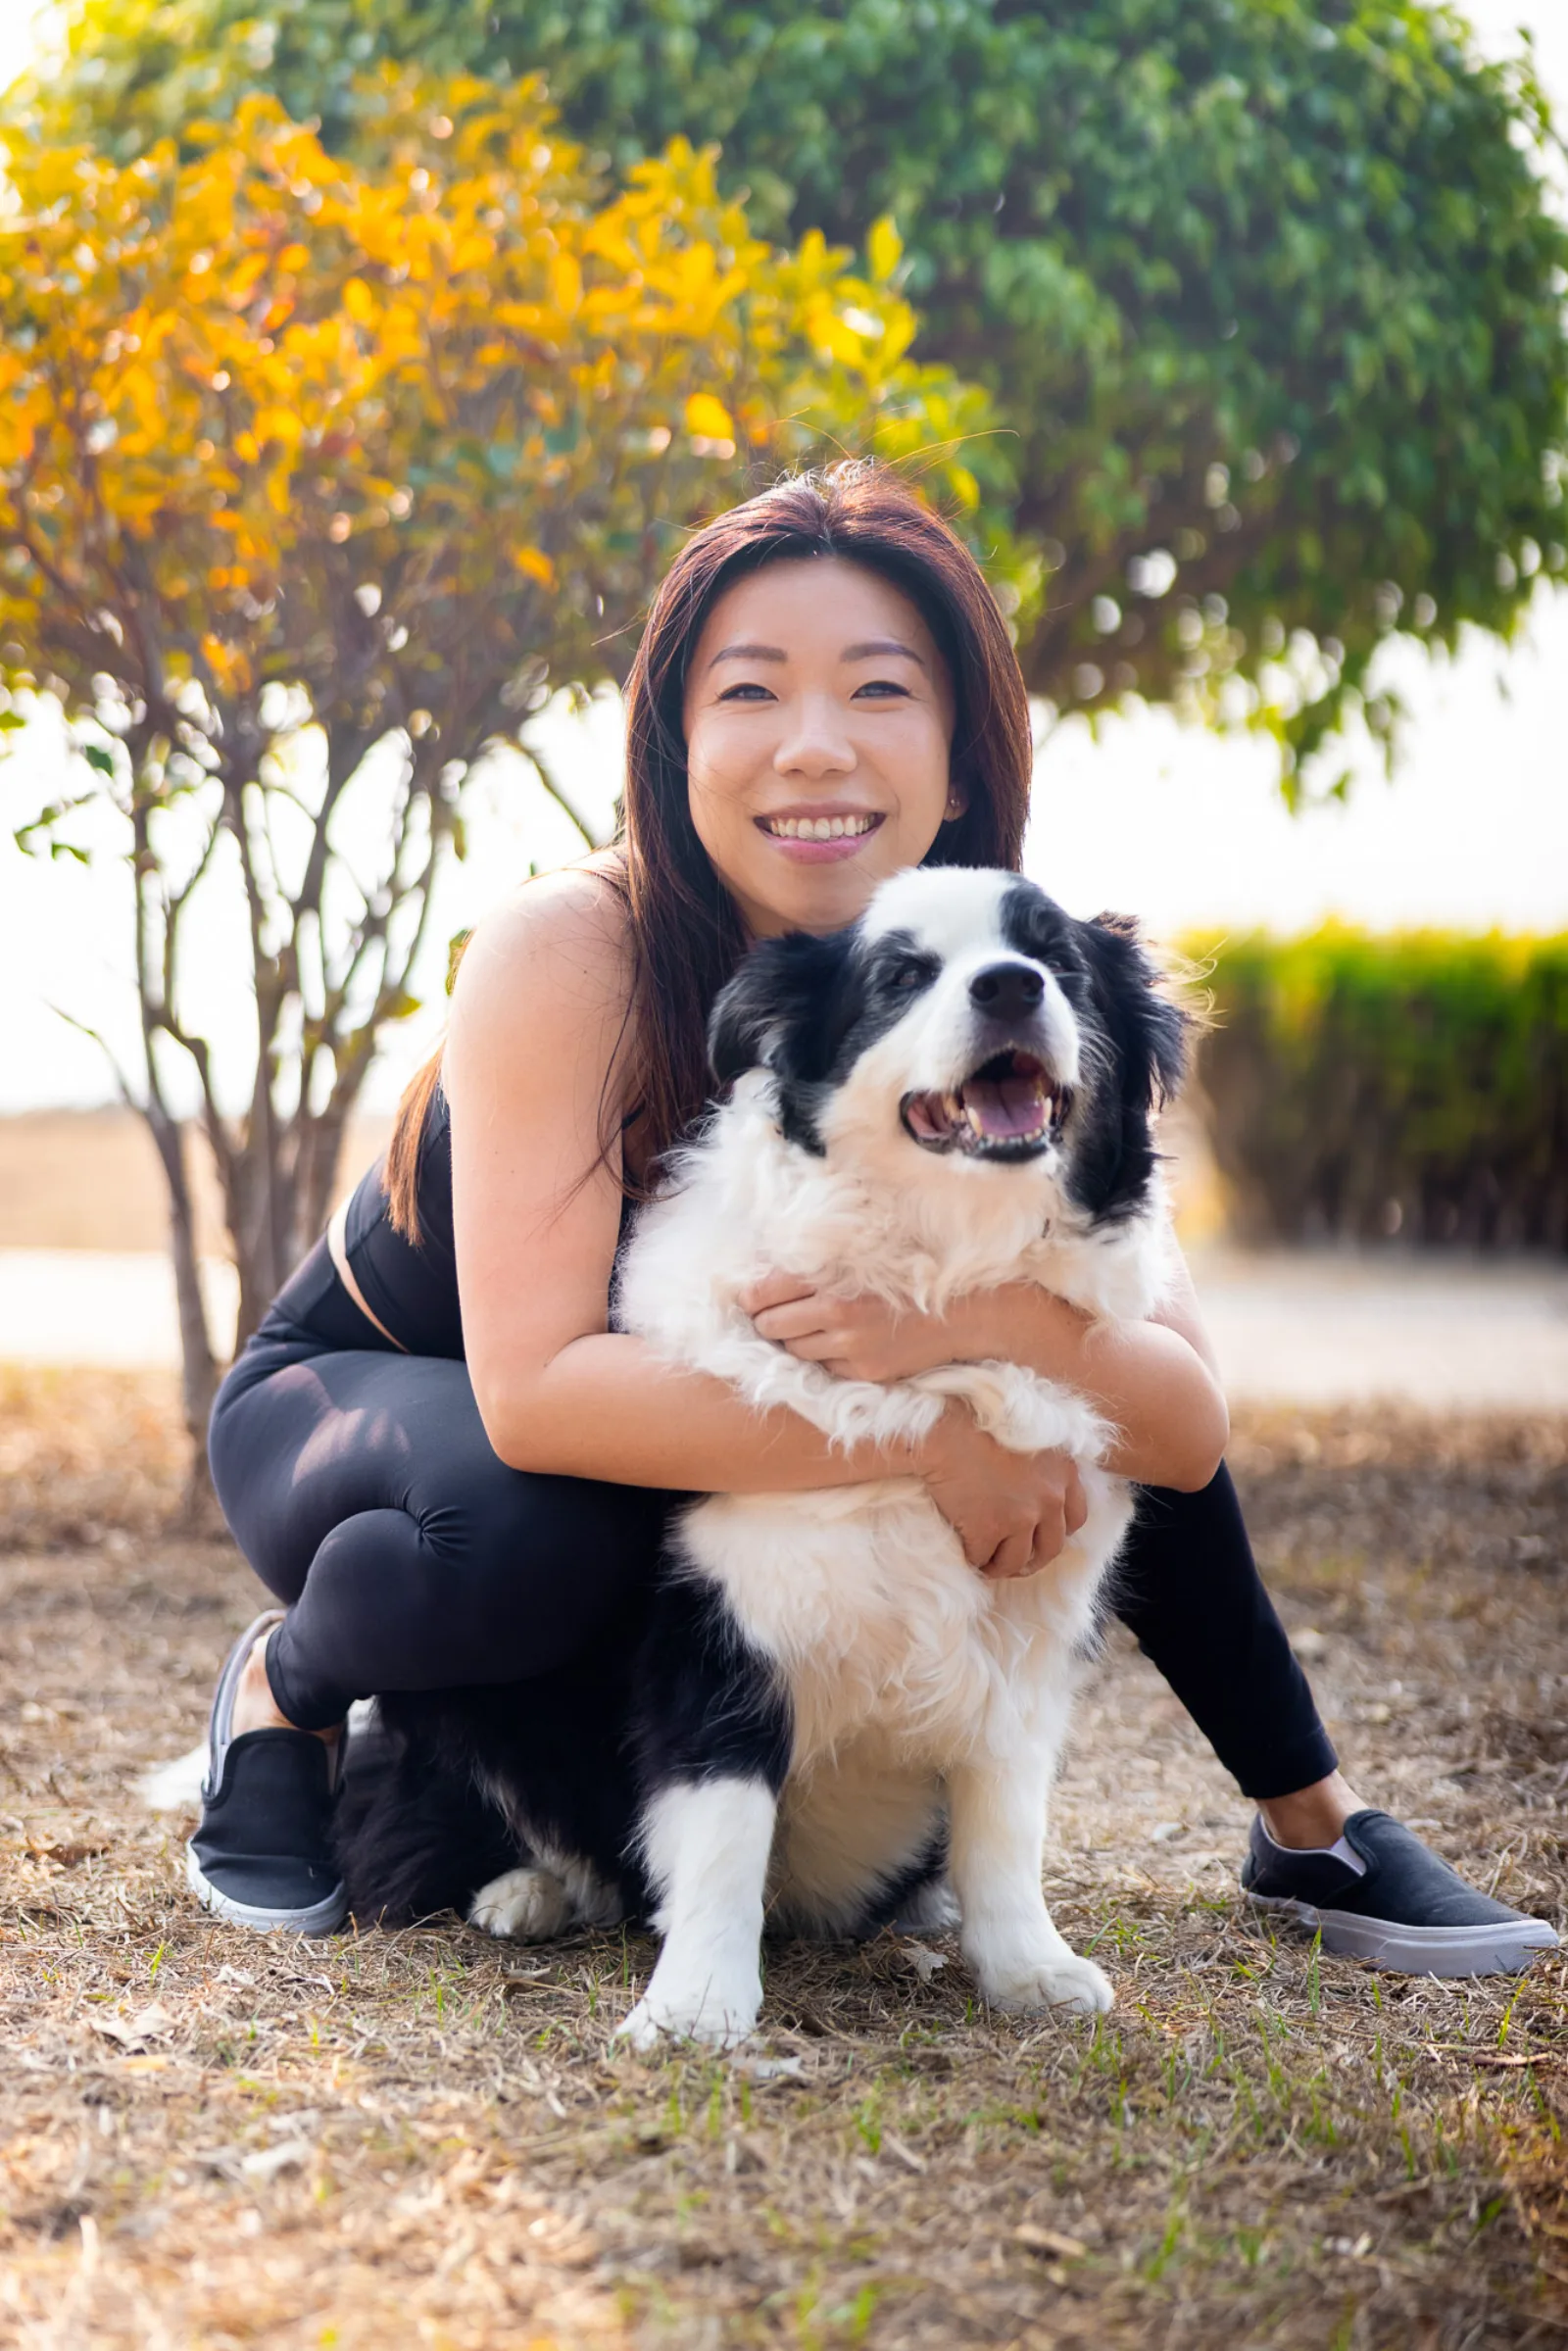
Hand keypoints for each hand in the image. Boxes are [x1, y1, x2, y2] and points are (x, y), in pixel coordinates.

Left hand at [743, 1272, 956, 1384]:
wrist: (959, 1314)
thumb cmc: (909, 1279)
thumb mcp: (863, 1261)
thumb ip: (819, 1267)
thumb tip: (770, 1275)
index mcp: (834, 1280)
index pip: (768, 1290)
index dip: (751, 1296)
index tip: (748, 1297)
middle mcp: (838, 1315)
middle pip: (772, 1325)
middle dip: (767, 1321)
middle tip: (770, 1316)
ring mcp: (850, 1348)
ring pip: (794, 1350)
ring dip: (793, 1341)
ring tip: (805, 1329)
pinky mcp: (864, 1373)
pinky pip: (824, 1368)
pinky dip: (823, 1357)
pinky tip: (837, 1344)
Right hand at [917, 1411, 1087, 1580]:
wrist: (945, 1429)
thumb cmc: (981, 1425)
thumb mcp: (1033, 1437)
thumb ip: (1047, 1466)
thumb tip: (1041, 1494)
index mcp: (1064, 1474)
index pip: (1076, 1517)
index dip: (1057, 1531)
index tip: (1040, 1535)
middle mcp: (1049, 1498)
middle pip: (1051, 1547)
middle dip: (1033, 1559)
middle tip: (1015, 1561)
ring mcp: (1021, 1516)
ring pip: (1016, 1560)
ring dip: (1002, 1566)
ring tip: (988, 1563)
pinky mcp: (988, 1529)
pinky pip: (982, 1558)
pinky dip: (974, 1559)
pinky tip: (966, 1553)